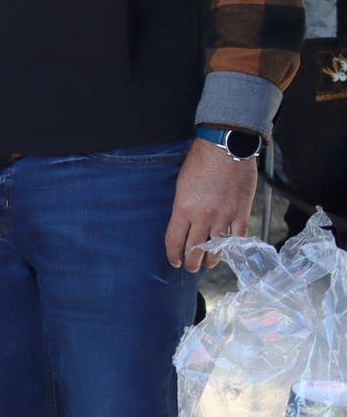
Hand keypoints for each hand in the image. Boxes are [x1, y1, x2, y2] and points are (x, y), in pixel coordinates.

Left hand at [165, 138, 256, 270]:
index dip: (173, 254)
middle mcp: (202, 217)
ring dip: (212, 259)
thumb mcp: (181, 184)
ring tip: (209, 263)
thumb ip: (183, 206)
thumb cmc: (200, 161)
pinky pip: (237, 238)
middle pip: (195, 248)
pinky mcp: (241, 213)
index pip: (174, 240)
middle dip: (191, 261)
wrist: (226, 149)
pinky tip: (229, 253)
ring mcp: (224, 216)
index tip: (174, 262)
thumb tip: (184, 222)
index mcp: (183, 208)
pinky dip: (233, 248)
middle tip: (191, 267)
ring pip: (217, 247)